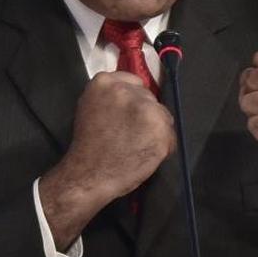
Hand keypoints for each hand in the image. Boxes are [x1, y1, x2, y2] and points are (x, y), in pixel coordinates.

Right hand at [38, 71, 174, 246]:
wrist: (88, 174)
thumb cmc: (88, 146)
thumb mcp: (90, 107)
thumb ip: (110, 97)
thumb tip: (133, 96)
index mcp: (105, 82)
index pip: (134, 82)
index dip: (134, 100)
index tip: (129, 114)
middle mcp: (127, 91)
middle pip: (149, 98)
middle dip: (144, 114)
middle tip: (131, 133)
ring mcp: (145, 108)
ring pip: (162, 115)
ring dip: (155, 130)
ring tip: (138, 145)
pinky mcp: (159, 127)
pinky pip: (169, 134)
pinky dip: (163, 146)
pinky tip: (145, 153)